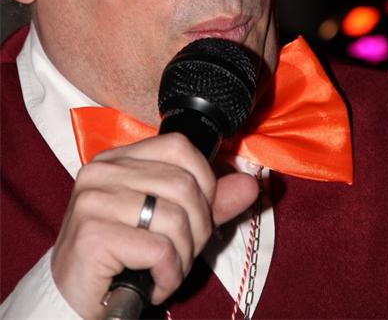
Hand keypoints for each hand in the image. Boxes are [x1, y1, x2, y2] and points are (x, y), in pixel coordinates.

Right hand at [51, 133, 258, 319]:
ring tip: (166, 270)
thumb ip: (209, 202)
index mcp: (118, 159)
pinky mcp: (92, 236)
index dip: (204, 181)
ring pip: (175, 218)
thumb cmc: (124, 257)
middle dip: (198, 229)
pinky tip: (154, 285)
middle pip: (183, 185)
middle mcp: (101, 171)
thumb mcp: (170, 223)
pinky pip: (159, 249)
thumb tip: (250, 184)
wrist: (75, 300)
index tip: (198, 215)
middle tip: (181, 254)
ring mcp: (93, 201)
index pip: (179, 147)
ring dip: (183, 257)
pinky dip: (169, 275)